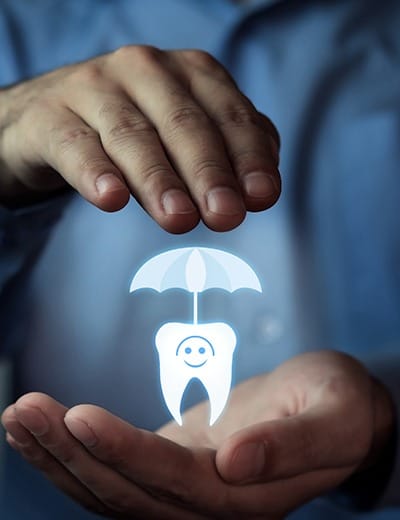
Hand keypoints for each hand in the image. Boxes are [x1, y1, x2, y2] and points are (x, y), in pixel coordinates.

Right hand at [0, 45, 279, 232]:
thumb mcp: (186, 134)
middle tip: (225, 216)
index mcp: (190, 74)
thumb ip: (229, 152)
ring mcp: (94, 88)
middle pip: (184, 124)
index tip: (261, 197)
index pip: (230, 116)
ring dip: (159, 179)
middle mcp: (145, 70)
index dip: (249, 158)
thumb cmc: (136, 128)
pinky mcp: (50, 115)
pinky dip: (95, 171)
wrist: (53, 116)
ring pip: (133, 136)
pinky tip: (111, 198)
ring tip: (178, 218)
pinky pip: (75, 144)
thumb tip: (263, 188)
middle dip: (209, 172)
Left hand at [2, 351, 393, 518]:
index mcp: (247, 502)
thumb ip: (292, 445)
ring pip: (110, 489)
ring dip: (59, 456)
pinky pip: (115, 469)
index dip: (124, 455)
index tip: (79, 416)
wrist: (331, 410)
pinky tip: (43, 428)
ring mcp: (185, 491)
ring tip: (18, 415)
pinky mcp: (172, 467)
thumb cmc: (338, 405)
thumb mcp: (334, 415)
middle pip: (127, 494)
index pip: (173, 485)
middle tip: (25, 408)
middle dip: (71, 454)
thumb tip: (238, 461)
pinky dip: (74, 452)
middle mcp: (207, 507)